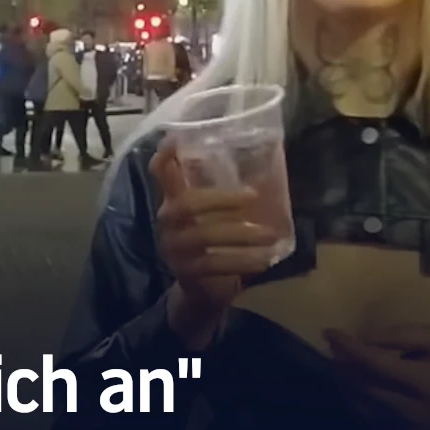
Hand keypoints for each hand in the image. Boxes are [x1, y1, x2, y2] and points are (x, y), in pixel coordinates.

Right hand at [150, 146, 281, 347]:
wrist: (203, 292)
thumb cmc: (214, 245)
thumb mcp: (216, 217)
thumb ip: (226, 196)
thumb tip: (266, 170)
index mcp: (173, 201)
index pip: (160, 172)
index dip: (165, 155)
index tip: (176, 136)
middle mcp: (167, 221)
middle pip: (187, 204)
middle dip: (221, 198)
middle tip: (253, 196)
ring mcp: (173, 248)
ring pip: (204, 234)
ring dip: (241, 234)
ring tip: (270, 235)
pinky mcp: (185, 272)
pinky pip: (215, 263)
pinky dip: (243, 260)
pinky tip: (265, 259)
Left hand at [324, 325, 429, 429]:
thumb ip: (405, 336)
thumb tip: (366, 336)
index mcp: (421, 381)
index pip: (370, 363)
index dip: (346, 347)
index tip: (330, 332)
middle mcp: (407, 410)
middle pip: (356, 387)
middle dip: (339, 366)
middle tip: (334, 348)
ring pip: (357, 407)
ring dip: (343, 386)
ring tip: (342, 366)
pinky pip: (367, 421)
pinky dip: (356, 403)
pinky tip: (357, 389)